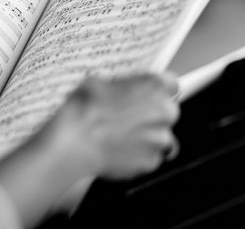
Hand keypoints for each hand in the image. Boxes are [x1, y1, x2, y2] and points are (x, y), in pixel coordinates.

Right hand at [0, 71, 179, 226]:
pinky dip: (136, 155)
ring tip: (118, 136)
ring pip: (158, 137)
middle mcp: (165, 112)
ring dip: (144, 136)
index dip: (155, 90)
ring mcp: (160, 140)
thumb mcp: (100, 82)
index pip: (170, 84)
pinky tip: (116, 150)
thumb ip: (122, 86)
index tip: (147, 94)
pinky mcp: (150, 162)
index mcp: (154, 86)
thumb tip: (122, 91)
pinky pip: (147, 157)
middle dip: (151, 114)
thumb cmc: (82, 108)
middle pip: (167, 112)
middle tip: (127, 116)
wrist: (73, 141)